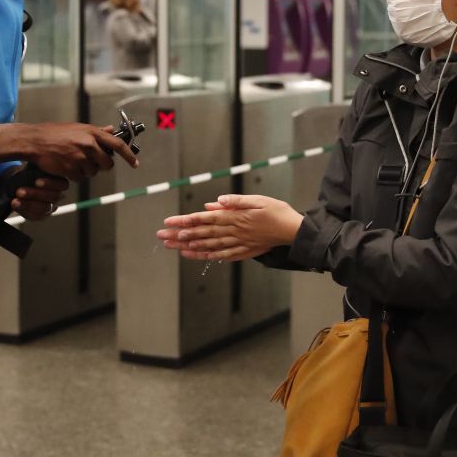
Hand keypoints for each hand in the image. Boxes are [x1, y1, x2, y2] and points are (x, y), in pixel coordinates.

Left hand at [5, 164, 68, 220]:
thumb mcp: (34, 164)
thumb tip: (33, 150)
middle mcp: (58, 194)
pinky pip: (37, 216)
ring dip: (28, 204)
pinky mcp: (42, 214)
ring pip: (45, 208)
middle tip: (19, 191)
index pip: (61, 184)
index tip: (36, 181)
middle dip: (35, 194)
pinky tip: (15, 204)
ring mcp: (51, 205)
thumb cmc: (29, 171)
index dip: (49, 183)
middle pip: (53, 197)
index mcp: (59, 180)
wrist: (19, 182)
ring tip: (15, 200)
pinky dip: (24, 210)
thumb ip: (36, 160)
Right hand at [30, 123, 137, 181]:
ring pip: (93, 172)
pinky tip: (66, 166)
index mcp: (92, 132)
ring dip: (85, 170)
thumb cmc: (54, 133)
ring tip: (73, 160)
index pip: (118, 144)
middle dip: (101, 166)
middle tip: (91, 162)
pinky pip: (80, 178)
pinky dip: (75, 175)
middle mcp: (89, 145)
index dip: (129, 155)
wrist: (34, 141)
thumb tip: (111, 130)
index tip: (135, 163)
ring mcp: (80, 157)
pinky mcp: (71, 169)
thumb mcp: (78, 127)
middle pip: (107, 164)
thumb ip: (96, 131)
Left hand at [157, 194, 303, 261]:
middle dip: (180, 235)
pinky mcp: (244, 250)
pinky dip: (208, 256)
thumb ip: (235, 202)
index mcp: (234, 217)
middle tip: (162, 237)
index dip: (185, 222)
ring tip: (173, 247)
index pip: (204, 219)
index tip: (169, 223)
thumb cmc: (277, 212)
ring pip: (209, 246)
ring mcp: (238, 243)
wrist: (294, 231)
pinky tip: (197, 256)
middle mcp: (233, 232)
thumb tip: (214, 203)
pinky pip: (223, 255)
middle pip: (201, 234)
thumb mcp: (258, 201)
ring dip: (190, 247)